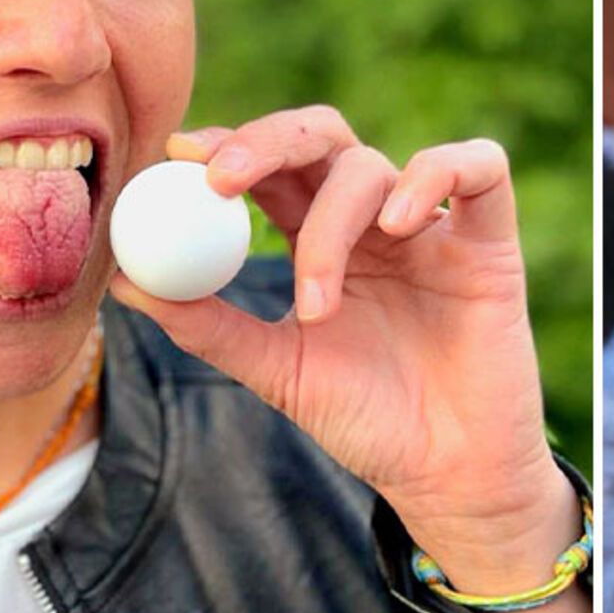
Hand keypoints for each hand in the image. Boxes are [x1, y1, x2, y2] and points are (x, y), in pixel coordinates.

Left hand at [109, 108, 586, 612]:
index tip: (178, 157)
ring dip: (332, 225)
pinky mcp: (490, 240)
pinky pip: (479, 167)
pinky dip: (436, 174)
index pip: (269, 166)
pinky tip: (402, 223)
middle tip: (219, 180)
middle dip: (264, 143)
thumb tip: (123, 282)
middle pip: (319, 138)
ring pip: (374, 167)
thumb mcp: (276, 372)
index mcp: (318, 237)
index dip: (227, 147)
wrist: (447, 474)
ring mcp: (431, 226)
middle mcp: (372, 219)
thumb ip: (207, 326)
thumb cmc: (367, 421)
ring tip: (317, 306)